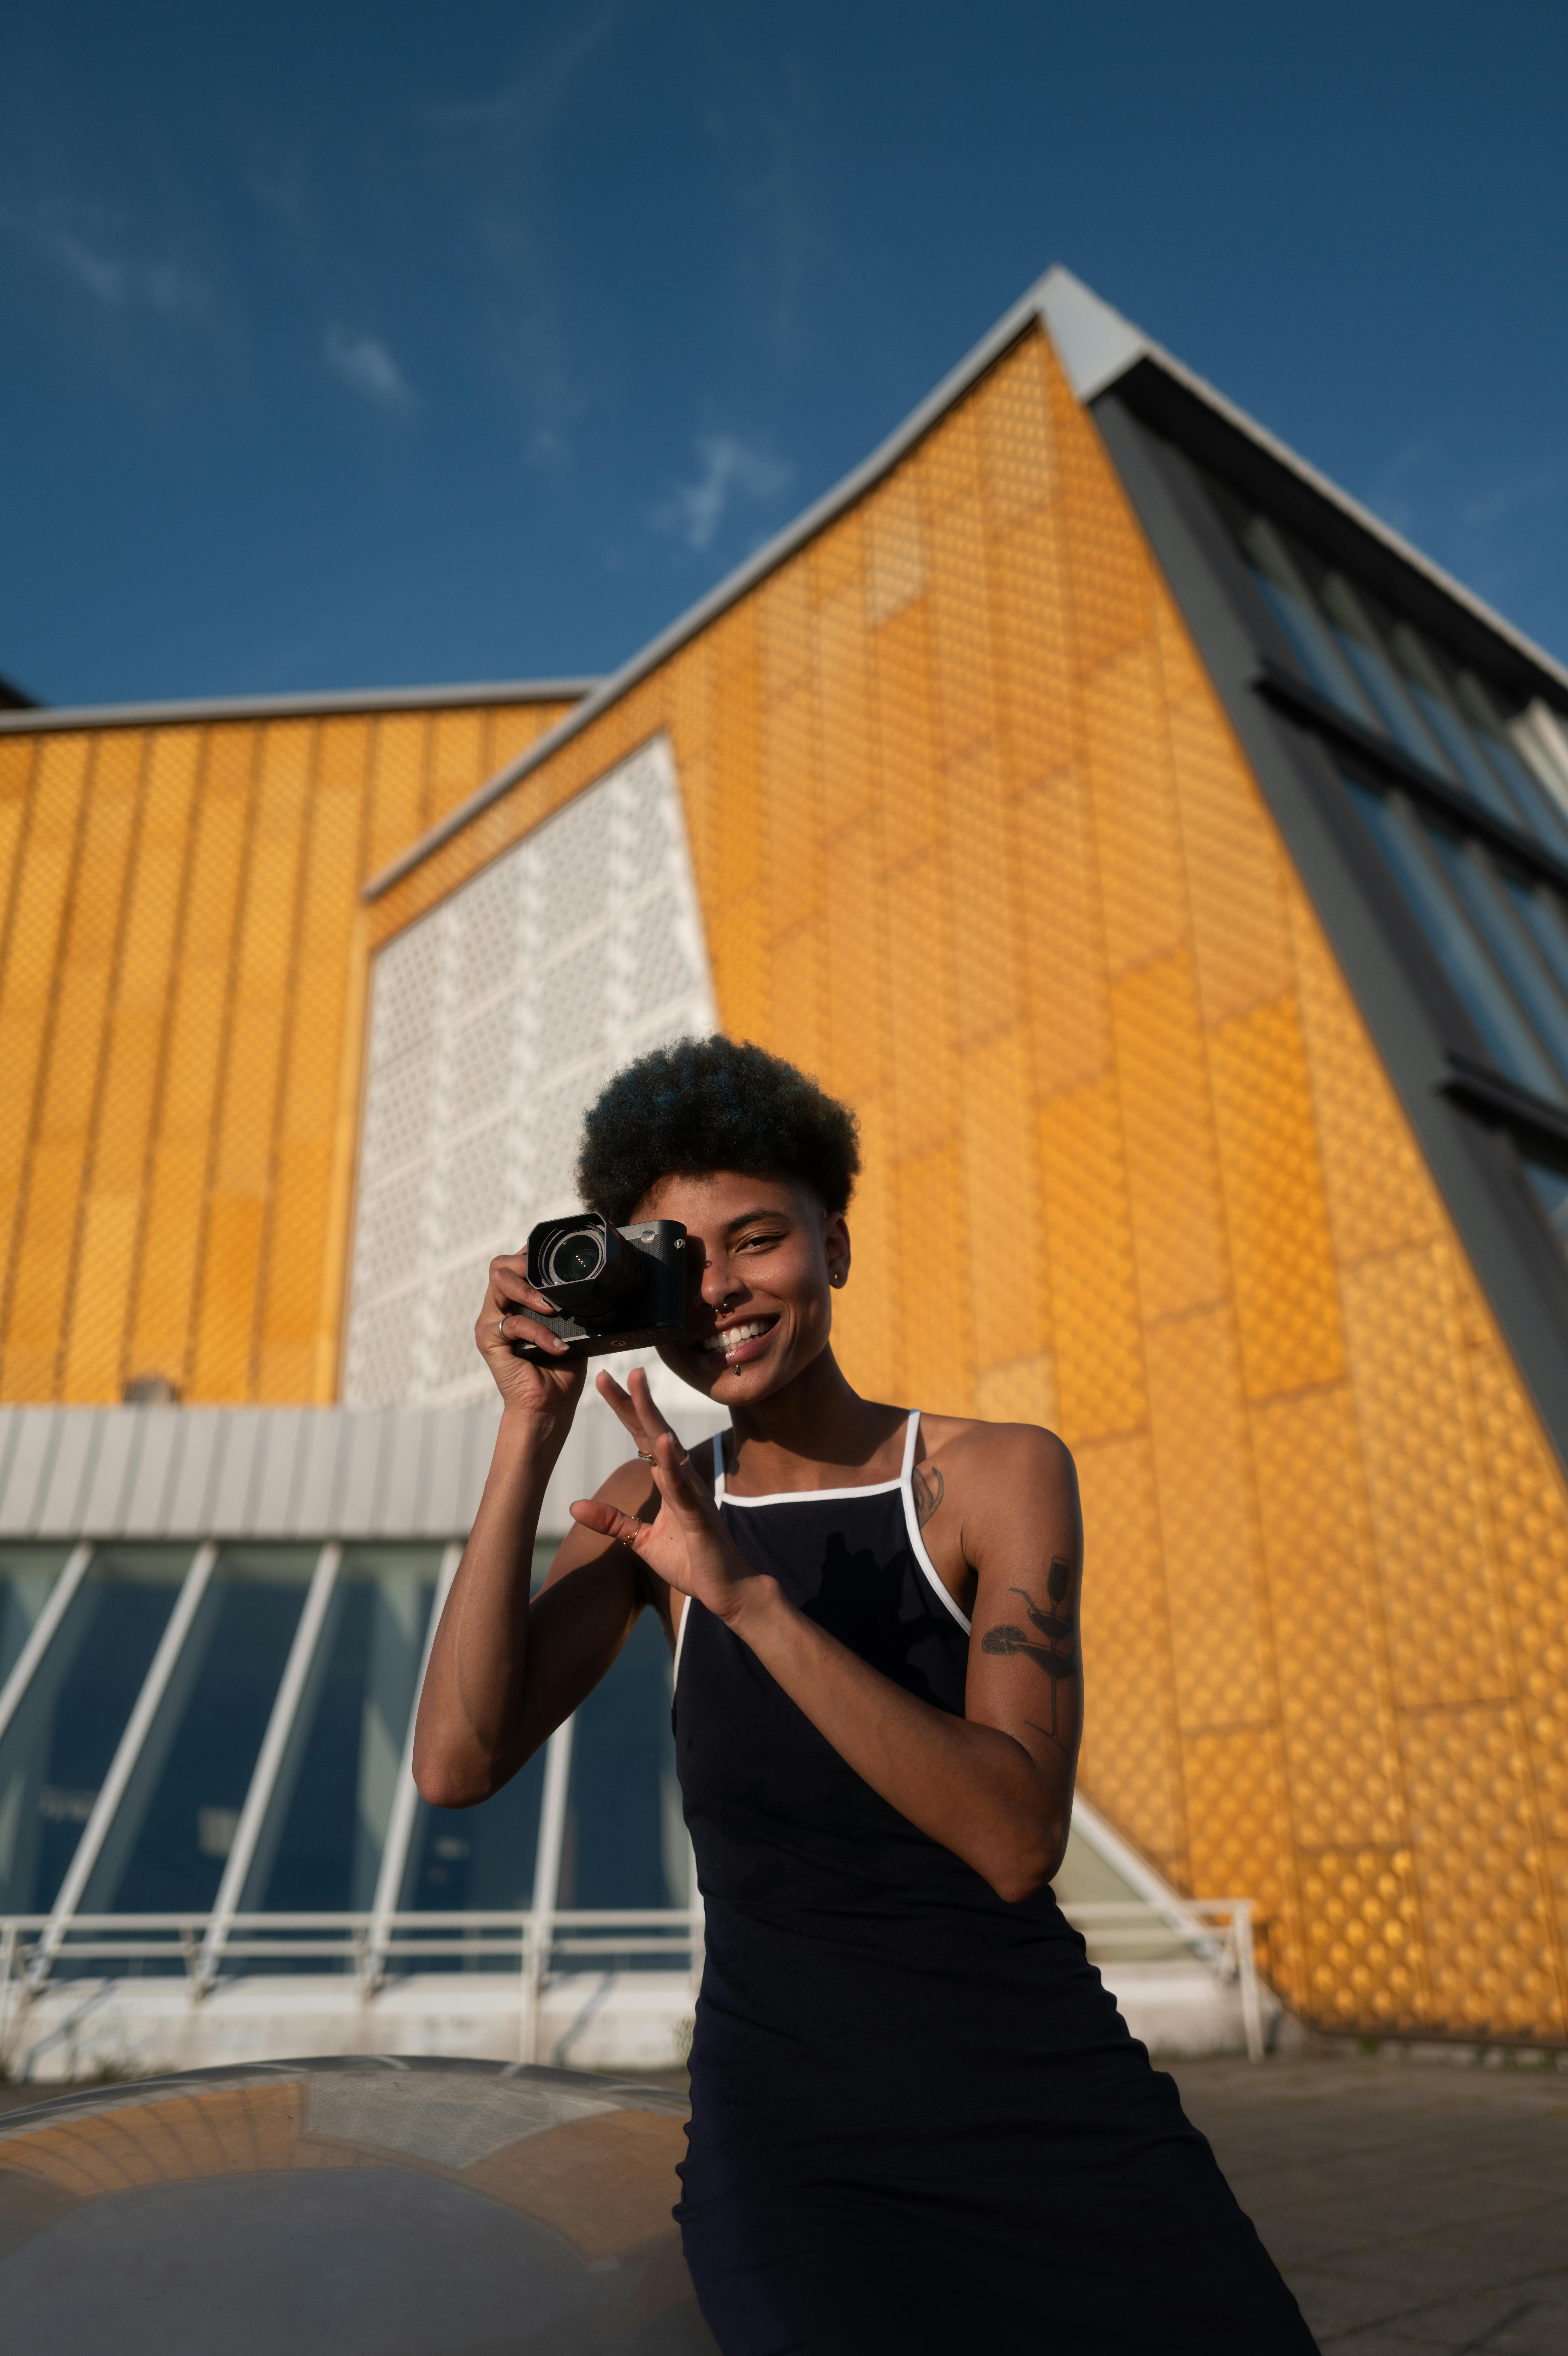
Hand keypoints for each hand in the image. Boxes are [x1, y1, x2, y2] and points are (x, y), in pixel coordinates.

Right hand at [476, 1249, 585, 1426]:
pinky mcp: (488, 1342)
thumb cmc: (560, 1370)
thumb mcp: (571, 1330)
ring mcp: (490, 1324)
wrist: (549, 1407)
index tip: (557, 1260)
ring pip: (499, 1283)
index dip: (532, 1255)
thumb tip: (592, 1285)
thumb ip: (570, 1306)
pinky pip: (513, 1324)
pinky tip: (558, 1346)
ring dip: (529, 1291)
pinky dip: (539, 1333)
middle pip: (500, 1266)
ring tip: (552, 1308)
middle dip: (525, 1265)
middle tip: (550, 1281)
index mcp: (514, 1303)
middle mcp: (497, 1309)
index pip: (515, 1265)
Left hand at [569, 1367, 758, 1625]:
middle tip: (612, 1372)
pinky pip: (683, 1485)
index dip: (625, 1410)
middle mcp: (683, 1479)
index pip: (643, 1437)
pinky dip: (673, 1462)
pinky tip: (664, 1440)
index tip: (605, 1382)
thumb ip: (612, 1521)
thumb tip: (574, 1505)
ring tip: (637, 1386)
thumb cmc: (690, 1562)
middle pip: (654, 1431)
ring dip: (652, 1416)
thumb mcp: (640, 1540)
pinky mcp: (698, 1515)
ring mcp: (693, 1494)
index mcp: (670, 1481)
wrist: (726, 1590)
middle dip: (633, 1401)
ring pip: (669, 1447)